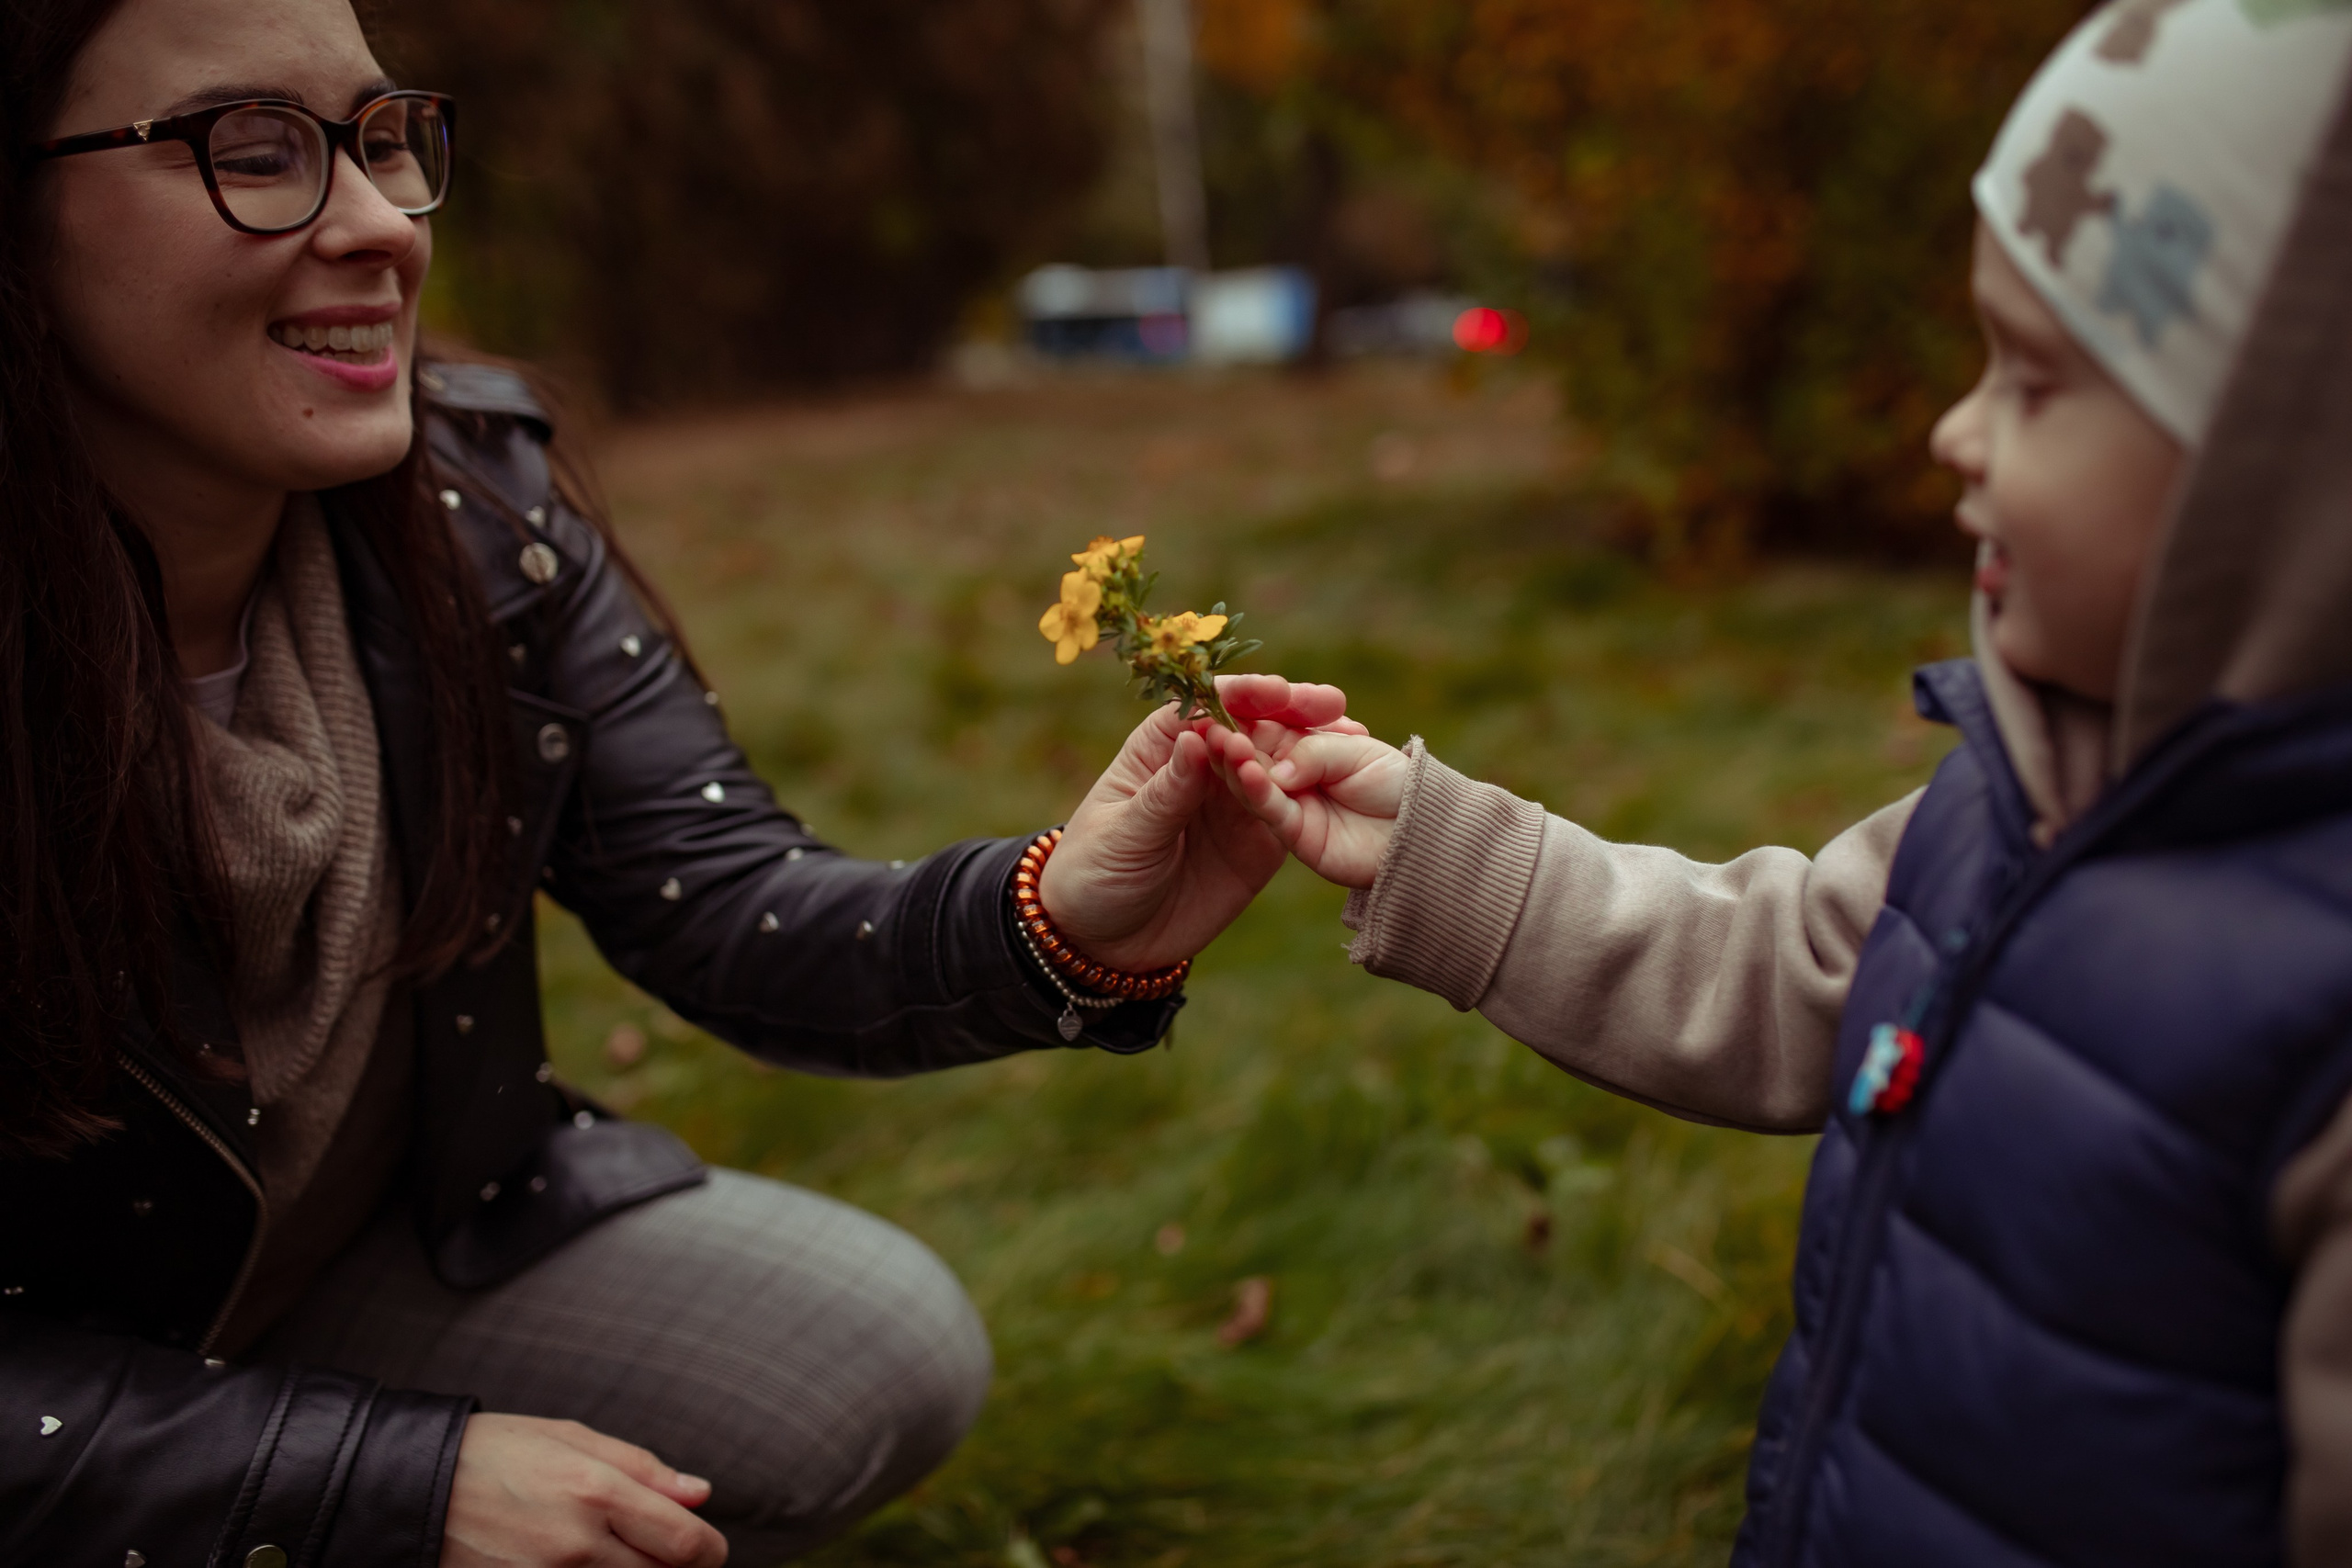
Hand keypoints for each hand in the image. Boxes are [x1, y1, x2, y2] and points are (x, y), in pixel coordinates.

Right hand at [441, 1413, 727, 1567]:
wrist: (411, 1490)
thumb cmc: (494, 1453)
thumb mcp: (570, 1439)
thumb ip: (643, 1469)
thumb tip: (700, 1495)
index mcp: (597, 1492)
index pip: (688, 1545)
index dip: (710, 1552)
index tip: (706, 1548)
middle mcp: (578, 1546)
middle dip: (672, 1566)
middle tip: (655, 1546)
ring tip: (613, 1551)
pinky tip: (582, 1565)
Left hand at [1039, 675, 1349, 970]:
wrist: (1107, 944)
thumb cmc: (1095, 875)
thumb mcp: (1127, 835)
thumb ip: (1166, 792)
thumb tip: (1197, 736)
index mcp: (1161, 748)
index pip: (1204, 707)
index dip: (1240, 694)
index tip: (1274, 690)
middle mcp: (1204, 766)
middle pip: (1253, 726)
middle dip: (1290, 711)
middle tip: (1328, 703)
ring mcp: (1235, 803)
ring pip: (1281, 763)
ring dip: (1315, 747)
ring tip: (1351, 734)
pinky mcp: (1259, 841)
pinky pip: (1293, 812)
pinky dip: (1320, 794)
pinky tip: (1349, 781)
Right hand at [1204, 722, 1411, 890]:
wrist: (1423, 828)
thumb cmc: (1395, 780)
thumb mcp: (1356, 752)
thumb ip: (1314, 754)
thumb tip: (1277, 772)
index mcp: (1301, 742)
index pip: (1263, 723)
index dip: (1241, 712)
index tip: (1217, 697)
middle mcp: (1287, 772)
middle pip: (1249, 753)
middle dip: (1228, 737)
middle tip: (1205, 721)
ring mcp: (1288, 803)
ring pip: (1251, 781)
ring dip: (1234, 762)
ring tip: (1220, 742)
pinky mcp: (1295, 834)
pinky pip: (1270, 810)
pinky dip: (1256, 790)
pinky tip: (1246, 772)